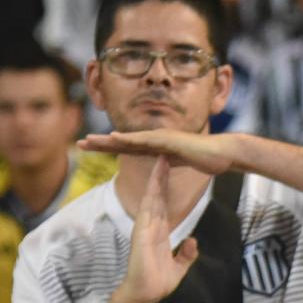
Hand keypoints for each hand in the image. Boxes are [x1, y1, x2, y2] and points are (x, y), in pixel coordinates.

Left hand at [78, 129, 238, 174]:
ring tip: (88, 141)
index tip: (91, 149)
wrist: (223, 153)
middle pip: (122, 141)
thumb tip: (162, 165)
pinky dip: (128, 139)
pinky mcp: (168, 140)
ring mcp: (161, 138)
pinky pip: (144, 140)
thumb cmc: (208, 158)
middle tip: (79, 143)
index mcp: (156, 147)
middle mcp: (155, 139)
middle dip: (100, 143)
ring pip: (128, 139)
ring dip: (107, 140)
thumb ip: (169, 161)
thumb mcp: (182, 162)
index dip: (108, 148)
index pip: (127, 148)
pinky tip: (113, 137)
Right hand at [115, 156, 198, 302]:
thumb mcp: (179, 267)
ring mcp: (144, 228)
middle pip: (156, 194)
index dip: (166, 186)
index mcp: (158, 231)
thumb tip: (192, 242)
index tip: (171, 170)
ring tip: (161, 158)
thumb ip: (186, 254)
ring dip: (156, 178)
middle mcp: (150, 226)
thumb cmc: (157, 282)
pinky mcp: (141, 234)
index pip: (163, 203)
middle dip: (160, 174)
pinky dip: (150, 195)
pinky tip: (154, 181)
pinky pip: (146, 210)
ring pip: (151, 197)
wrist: (145, 295)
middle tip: (165, 152)